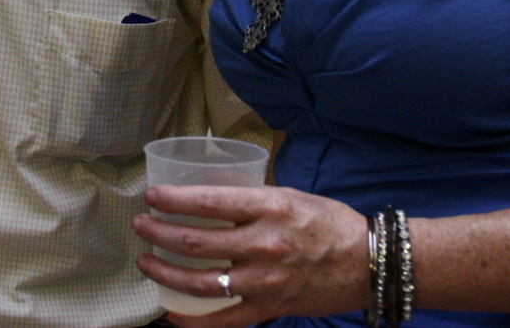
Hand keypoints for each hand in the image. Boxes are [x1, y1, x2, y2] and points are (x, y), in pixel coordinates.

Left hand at [131, 185, 370, 326]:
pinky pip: (223, 320)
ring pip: (201, 282)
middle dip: (160, 233)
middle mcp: (264, 245)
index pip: (209, 201)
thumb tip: (212, 194)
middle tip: (141, 225)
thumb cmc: (329, 223)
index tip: (152, 196)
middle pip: (196, 242)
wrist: (368, 263)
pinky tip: (171, 313)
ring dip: (166, 271)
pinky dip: (194, 321)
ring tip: (146, 261)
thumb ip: (252, 199)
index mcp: (270, 208)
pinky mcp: (269, 309)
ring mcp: (265, 282)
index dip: (174, 200)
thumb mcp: (290, 195)